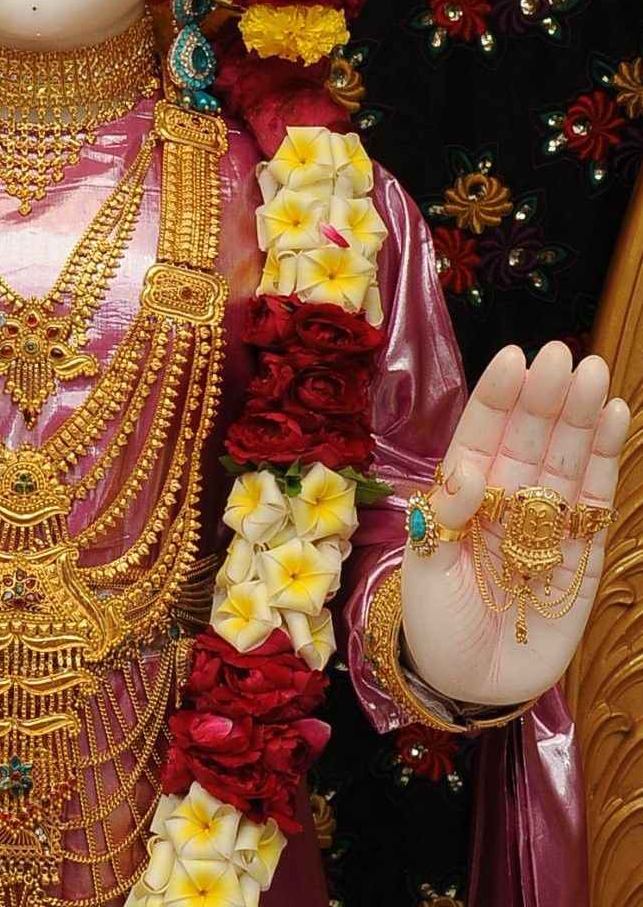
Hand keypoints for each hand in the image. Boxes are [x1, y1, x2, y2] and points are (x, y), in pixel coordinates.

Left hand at [400, 341, 629, 708]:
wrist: (471, 686)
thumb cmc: (435, 624)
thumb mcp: (425, 572)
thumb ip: (443, 520)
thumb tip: (466, 469)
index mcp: (463, 495)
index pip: (482, 434)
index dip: (498, 398)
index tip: (514, 358)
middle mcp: (507, 499)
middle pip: (530, 438)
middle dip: (546, 397)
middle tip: (564, 355)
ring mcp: (546, 523)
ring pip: (567, 460)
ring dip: (581, 417)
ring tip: (595, 374)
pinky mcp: (582, 556)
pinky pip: (596, 501)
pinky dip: (607, 460)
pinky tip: (616, 417)